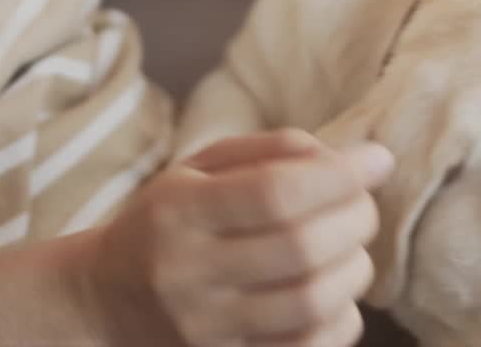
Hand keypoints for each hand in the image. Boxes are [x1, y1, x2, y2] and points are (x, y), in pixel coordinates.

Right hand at [92, 129, 393, 346]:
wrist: (103, 303)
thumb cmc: (169, 222)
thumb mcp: (201, 169)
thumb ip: (275, 152)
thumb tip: (362, 160)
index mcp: (179, 212)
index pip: (274, 193)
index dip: (340, 175)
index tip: (378, 161)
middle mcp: (187, 274)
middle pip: (300, 249)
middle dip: (355, 219)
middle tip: (363, 206)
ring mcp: (205, 332)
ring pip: (310, 304)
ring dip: (354, 269)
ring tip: (350, 249)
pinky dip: (341, 318)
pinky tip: (334, 293)